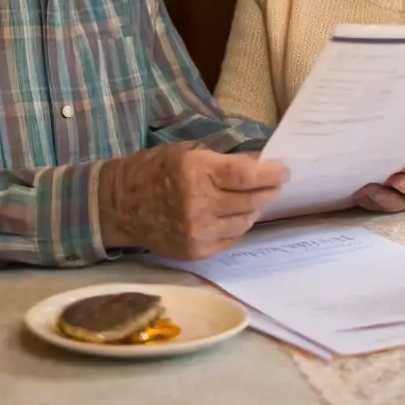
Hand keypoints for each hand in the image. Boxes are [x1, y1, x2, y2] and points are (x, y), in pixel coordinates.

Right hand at [98, 143, 287, 258]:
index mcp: (196, 173)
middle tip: (275, 182)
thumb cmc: (154, 170)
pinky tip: (236, 215)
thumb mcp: (188, 152)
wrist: (120, 205)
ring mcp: (198, 232)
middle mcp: (199, 204)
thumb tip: (259, 161)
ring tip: (254, 198)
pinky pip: (232, 239)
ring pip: (245, 222)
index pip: (246, 177)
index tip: (284, 170)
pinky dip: (239, 226)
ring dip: (254, 208)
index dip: (271, 174)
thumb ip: (223, 159)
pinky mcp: (196, 251)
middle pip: (251, 201)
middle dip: (268, 190)